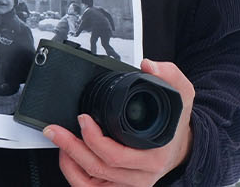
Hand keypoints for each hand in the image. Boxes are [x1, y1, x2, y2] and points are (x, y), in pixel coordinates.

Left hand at [46, 59, 194, 186]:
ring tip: (59, 140)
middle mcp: (141, 176)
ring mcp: (129, 185)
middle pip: (99, 168)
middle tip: (57, 129)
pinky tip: (68, 157)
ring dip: (69, 161)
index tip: (82, 119)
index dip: (93, 139)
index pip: (116, 155)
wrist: (182, 147)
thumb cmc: (177, 125)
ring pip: (91, 182)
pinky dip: (74, 175)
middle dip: (71, 147)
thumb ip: (169, 75)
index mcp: (153, 156)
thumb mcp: (182, 95)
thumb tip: (149, 65)